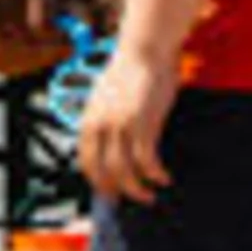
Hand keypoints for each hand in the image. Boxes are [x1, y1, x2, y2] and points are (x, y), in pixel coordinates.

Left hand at [76, 39, 181, 205]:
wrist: (146, 50)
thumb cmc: (132, 71)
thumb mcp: (107, 98)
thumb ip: (105, 120)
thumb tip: (109, 143)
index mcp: (89, 120)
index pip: (86, 162)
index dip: (97, 182)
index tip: (109, 193)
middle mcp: (100, 126)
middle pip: (103, 172)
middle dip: (116, 192)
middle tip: (131, 200)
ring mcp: (121, 126)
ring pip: (125, 172)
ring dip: (137, 190)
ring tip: (150, 196)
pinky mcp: (143, 123)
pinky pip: (147, 161)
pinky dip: (156, 175)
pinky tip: (164, 178)